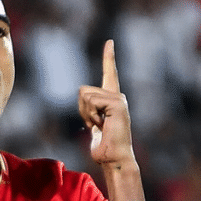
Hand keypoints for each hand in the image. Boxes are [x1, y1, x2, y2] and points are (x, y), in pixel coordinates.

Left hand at [78, 40, 134, 165]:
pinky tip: (102, 125)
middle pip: (83, 90)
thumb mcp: (93, 124)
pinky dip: (91, 115)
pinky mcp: (118, 103)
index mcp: (111, 99)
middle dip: (81, 110)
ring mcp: (119, 99)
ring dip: (86, 114)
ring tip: (99, 126)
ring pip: (85, 95)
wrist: (114, 158)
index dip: (109, 57)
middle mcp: (117, 96)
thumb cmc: (103, 146)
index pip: (110, 74)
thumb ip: (90, 109)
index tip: (110, 42)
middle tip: (94, 125)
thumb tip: (84, 97)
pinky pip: (91, 101)